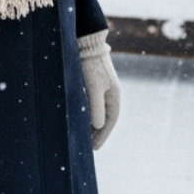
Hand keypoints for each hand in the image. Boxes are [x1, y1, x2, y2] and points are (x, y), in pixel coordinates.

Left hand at [78, 30, 119, 148]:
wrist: (87, 44)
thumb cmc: (91, 66)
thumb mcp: (94, 88)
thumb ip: (96, 107)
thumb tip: (99, 125)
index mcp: (114, 96)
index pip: (110, 121)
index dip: (102, 136)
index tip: (94, 149)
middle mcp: (111, 93)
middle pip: (105, 118)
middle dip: (97, 133)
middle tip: (88, 147)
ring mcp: (103, 89)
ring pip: (99, 112)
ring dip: (92, 125)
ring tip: (83, 137)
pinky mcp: (95, 84)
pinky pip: (93, 105)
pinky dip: (88, 115)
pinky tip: (79, 119)